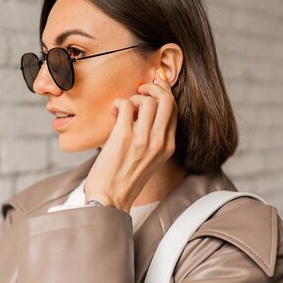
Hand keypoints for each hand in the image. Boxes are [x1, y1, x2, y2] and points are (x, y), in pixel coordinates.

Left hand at [84, 67, 177, 213]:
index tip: (154, 83)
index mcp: (168, 146)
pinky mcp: (124, 137)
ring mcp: (143, 139)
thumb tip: (145, 108)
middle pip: (167, 100)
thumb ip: (152, 137)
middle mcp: (159, 142)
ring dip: (133, 98)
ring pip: (147, 100)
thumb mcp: (148, 159)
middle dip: (153, 88)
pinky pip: (125, 105)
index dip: (164, 91)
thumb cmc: (123, 180)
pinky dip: (118, 103)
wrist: (109, 200)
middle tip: (139, 91)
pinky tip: (113, 113)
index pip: (174, 109)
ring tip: (123, 110)